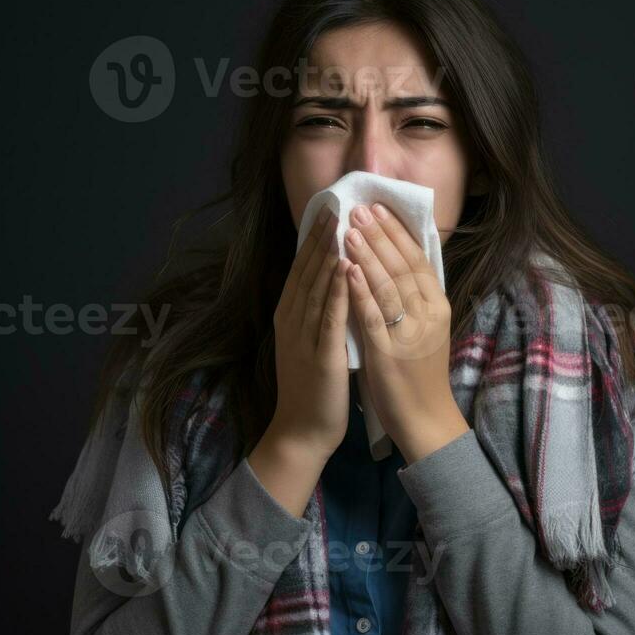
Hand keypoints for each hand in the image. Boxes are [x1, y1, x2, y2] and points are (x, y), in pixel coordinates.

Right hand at [271, 205, 352, 460]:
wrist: (302, 431)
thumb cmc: (312, 387)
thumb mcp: (308, 342)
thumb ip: (315, 312)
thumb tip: (330, 279)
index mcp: (289, 316)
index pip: (302, 269)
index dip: (314, 238)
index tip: (329, 209)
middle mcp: (292, 321)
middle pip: (307, 271)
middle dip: (322, 236)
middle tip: (336, 203)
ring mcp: (303, 337)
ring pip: (316, 287)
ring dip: (328, 254)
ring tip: (342, 223)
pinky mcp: (319, 355)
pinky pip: (328, 317)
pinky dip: (336, 289)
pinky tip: (345, 267)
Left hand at [344, 202, 469, 462]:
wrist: (426, 420)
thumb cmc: (420, 375)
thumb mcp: (424, 330)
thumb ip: (413, 299)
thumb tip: (397, 264)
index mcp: (437, 307)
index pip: (417, 260)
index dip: (397, 232)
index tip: (379, 207)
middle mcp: (428, 314)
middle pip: (403, 265)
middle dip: (379, 234)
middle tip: (359, 207)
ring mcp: (410, 333)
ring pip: (388, 284)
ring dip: (368, 253)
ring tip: (349, 227)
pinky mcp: (390, 352)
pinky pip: (374, 315)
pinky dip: (360, 289)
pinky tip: (347, 268)